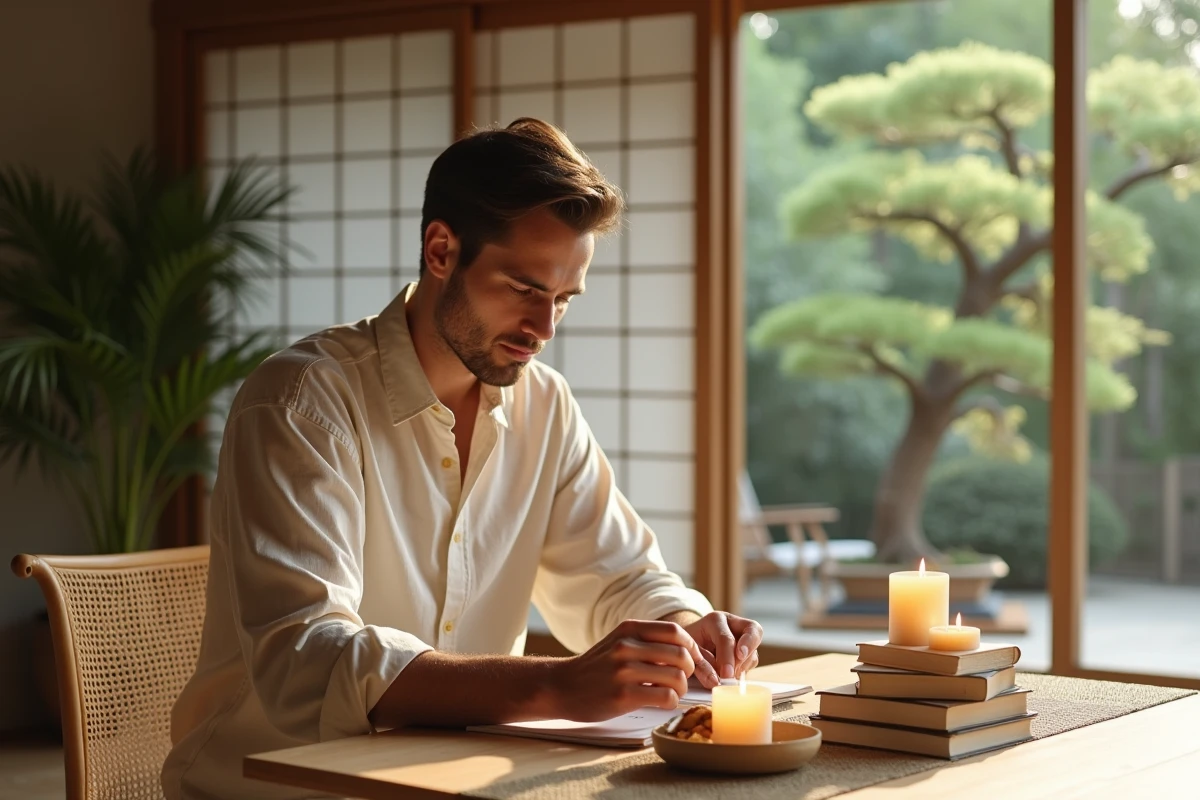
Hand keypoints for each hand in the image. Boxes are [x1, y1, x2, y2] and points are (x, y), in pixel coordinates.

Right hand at [550, 620, 706, 721]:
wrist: (561, 686)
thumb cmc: (595, 667)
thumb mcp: (618, 642)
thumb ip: (647, 642)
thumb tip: (687, 652)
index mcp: (629, 629)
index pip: (675, 631)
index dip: (691, 647)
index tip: (693, 660)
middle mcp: (627, 646)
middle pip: (680, 654)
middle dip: (689, 670)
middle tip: (682, 679)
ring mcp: (624, 671)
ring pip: (676, 677)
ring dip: (681, 689)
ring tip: (672, 692)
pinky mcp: (623, 695)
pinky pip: (665, 697)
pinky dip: (671, 702)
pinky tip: (662, 703)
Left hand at [681, 612, 762, 686]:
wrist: (688, 642)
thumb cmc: (687, 646)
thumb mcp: (689, 653)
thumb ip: (701, 666)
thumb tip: (716, 682)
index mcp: (715, 620)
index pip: (726, 638)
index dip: (727, 658)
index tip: (726, 675)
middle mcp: (733, 623)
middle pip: (753, 630)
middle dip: (748, 650)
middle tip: (737, 668)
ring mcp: (743, 635)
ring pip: (753, 650)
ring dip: (742, 666)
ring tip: (726, 677)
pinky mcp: (748, 649)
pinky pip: (751, 661)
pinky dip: (742, 670)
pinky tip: (729, 674)